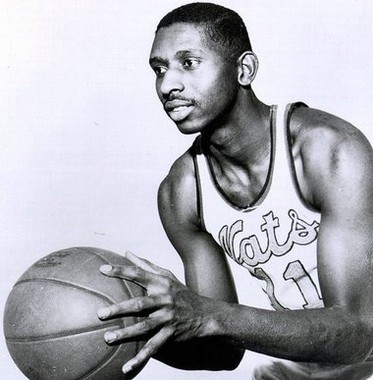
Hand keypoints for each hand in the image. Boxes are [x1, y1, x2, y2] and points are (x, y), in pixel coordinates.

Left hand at [97, 251, 210, 376]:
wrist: (204, 314)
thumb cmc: (181, 292)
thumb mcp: (167, 276)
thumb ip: (146, 264)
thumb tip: (127, 252)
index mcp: (161, 284)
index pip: (139, 274)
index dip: (121, 271)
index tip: (102, 269)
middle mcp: (164, 300)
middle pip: (139, 304)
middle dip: (119, 309)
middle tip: (100, 314)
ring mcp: (168, 318)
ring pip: (145, 327)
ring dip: (126, 334)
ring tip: (107, 338)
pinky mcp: (170, 334)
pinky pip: (153, 347)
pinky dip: (140, 359)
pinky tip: (126, 368)